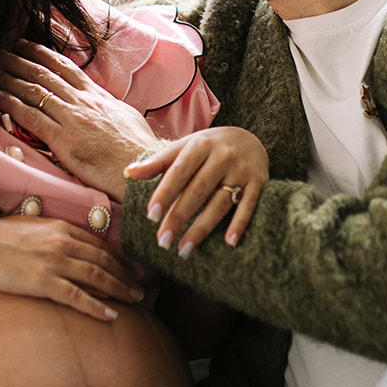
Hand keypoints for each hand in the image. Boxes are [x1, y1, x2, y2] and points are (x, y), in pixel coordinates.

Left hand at [0, 40, 162, 196]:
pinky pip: (32, 118)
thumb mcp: (127, 117)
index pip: (65, 67)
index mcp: (98, 96)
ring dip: (8, 78)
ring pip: (34, 91)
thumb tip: (104, 103)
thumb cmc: (140, 148)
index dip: (41, 54)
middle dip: (17, 60)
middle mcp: (83, 102)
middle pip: (44, 74)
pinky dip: (12, 105)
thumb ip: (109, 107)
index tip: (24, 44)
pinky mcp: (63, 140)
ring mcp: (72, 119)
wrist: (145, 168)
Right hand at [0, 214, 144, 322]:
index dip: (120, 259)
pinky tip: (111, 315)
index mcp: (63, 228)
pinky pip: (77, 297)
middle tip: (141, 288)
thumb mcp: (34, 226)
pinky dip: (97, 307)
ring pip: (98, 278)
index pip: (100, 245)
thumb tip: (71, 244)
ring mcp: (55, 262)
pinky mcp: (43, 281)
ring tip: (134, 300)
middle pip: (105, 261)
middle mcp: (64, 243)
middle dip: (126, 275)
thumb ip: (55, 234)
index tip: (133, 269)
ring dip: (120, 290)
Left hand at [125, 127, 266, 257]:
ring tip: (183, 250)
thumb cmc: (208, 146)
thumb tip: (128, 173)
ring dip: (202, 228)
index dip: (165, 193)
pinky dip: (239, 224)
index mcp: (201, 145)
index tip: (151, 215)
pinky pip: (248, 206)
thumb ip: (158, 162)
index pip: (179, 171)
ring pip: (220, 203)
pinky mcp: (259, 182)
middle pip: (198, 190)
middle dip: (179, 217)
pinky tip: (228, 243)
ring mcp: (242, 170)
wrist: (250, 136)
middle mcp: (223, 156)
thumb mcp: (184, 147)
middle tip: (163, 242)